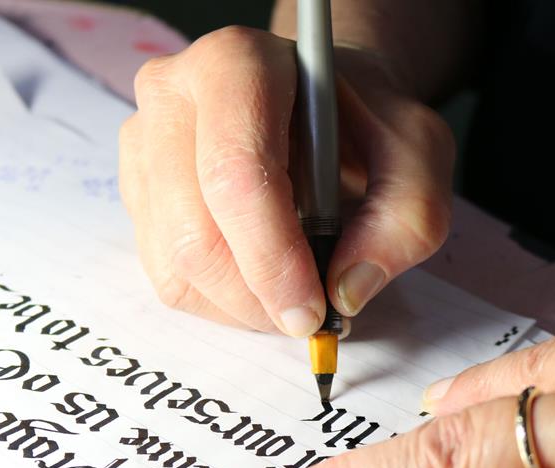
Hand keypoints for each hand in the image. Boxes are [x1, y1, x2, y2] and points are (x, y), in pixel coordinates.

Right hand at [119, 26, 453, 335]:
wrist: (317, 104)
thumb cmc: (361, 121)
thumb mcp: (417, 152)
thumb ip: (407, 216)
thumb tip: (346, 290)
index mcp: (235, 65)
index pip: (236, 173)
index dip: (272, 255)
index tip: (313, 308)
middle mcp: (171, 97)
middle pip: (195, 232)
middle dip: (258, 296)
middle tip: (310, 315)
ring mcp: (143, 146)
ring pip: (176, 264)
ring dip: (242, 306)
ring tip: (292, 291)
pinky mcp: (137, 192)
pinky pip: (168, 277)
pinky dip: (220, 303)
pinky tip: (259, 279)